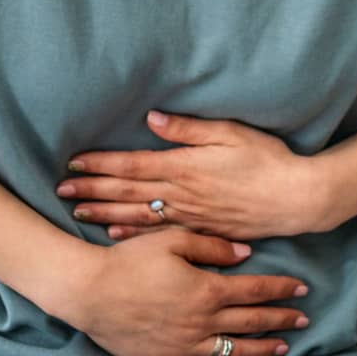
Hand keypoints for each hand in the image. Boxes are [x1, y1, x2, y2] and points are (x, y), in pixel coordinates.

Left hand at [57, 111, 329, 240]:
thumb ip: (189, 129)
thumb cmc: (267, 161)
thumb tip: (152, 120)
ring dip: (104, 213)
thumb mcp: (231, 133)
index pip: (132, 165)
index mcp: (184, 167)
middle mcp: (181, 194)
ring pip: (136, 215)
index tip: (74, 163)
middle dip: (91, 190)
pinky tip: (115, 235)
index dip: (101, 165)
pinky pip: (159, 234)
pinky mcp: (201, 230)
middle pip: (126, 192)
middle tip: (60, 190)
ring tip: (77, 212)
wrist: (296, 199)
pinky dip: (133, 234)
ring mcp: (189, 215)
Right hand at [61, 229, 311, 355]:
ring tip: (283, 347)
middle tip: (304, 319)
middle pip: (252, 322)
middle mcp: (202, 321)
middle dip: (281, 319)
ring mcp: (185, 345)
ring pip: (234, 351)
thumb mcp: (171, 240)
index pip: (255, 289)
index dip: (281, 288)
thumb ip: (212, 246)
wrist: (89, 291)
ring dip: (262, 349)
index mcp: (206, 289)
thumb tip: (247, 254)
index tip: (302, 288)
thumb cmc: (129, 259)